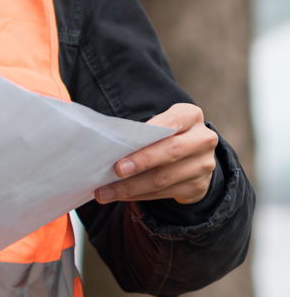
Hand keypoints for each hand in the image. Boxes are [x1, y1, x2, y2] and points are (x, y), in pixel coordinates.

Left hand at [94, 103, 217, 204]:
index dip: (147, 134)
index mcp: (190, 115)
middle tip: (115, 171)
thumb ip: (143, 131)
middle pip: (170, 152)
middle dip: (140, 162)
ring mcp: (204, 165)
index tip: (124, 143)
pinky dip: (139, 195)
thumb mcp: (160, 123)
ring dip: (131, 187)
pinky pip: (164, 193)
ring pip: (164, 178)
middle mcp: (203, 140)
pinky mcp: (199, 187)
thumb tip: (109, 145)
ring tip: (106, 191)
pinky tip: (121, 195)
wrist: (194, 157)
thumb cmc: (165, 135)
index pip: (170, 123)